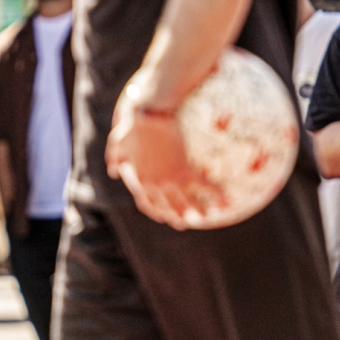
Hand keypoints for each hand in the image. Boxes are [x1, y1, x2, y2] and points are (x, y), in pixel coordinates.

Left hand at [106, 92, 223, 229]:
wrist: (150, 115)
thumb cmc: (134, 126)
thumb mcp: (118, 143)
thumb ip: (115, 159)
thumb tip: (113, 172)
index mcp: (140, 179)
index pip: (146, 203)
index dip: (155, 211)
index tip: (162, 217)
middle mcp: (154, 184)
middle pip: (166, 207)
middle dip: (175, 217)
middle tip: (184, 223)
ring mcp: (169, 179)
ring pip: (184, 203)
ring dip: (195, 212)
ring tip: (205, 216)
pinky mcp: (184, 170)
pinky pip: (202, 186)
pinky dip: (215, 195)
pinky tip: (226, 202)